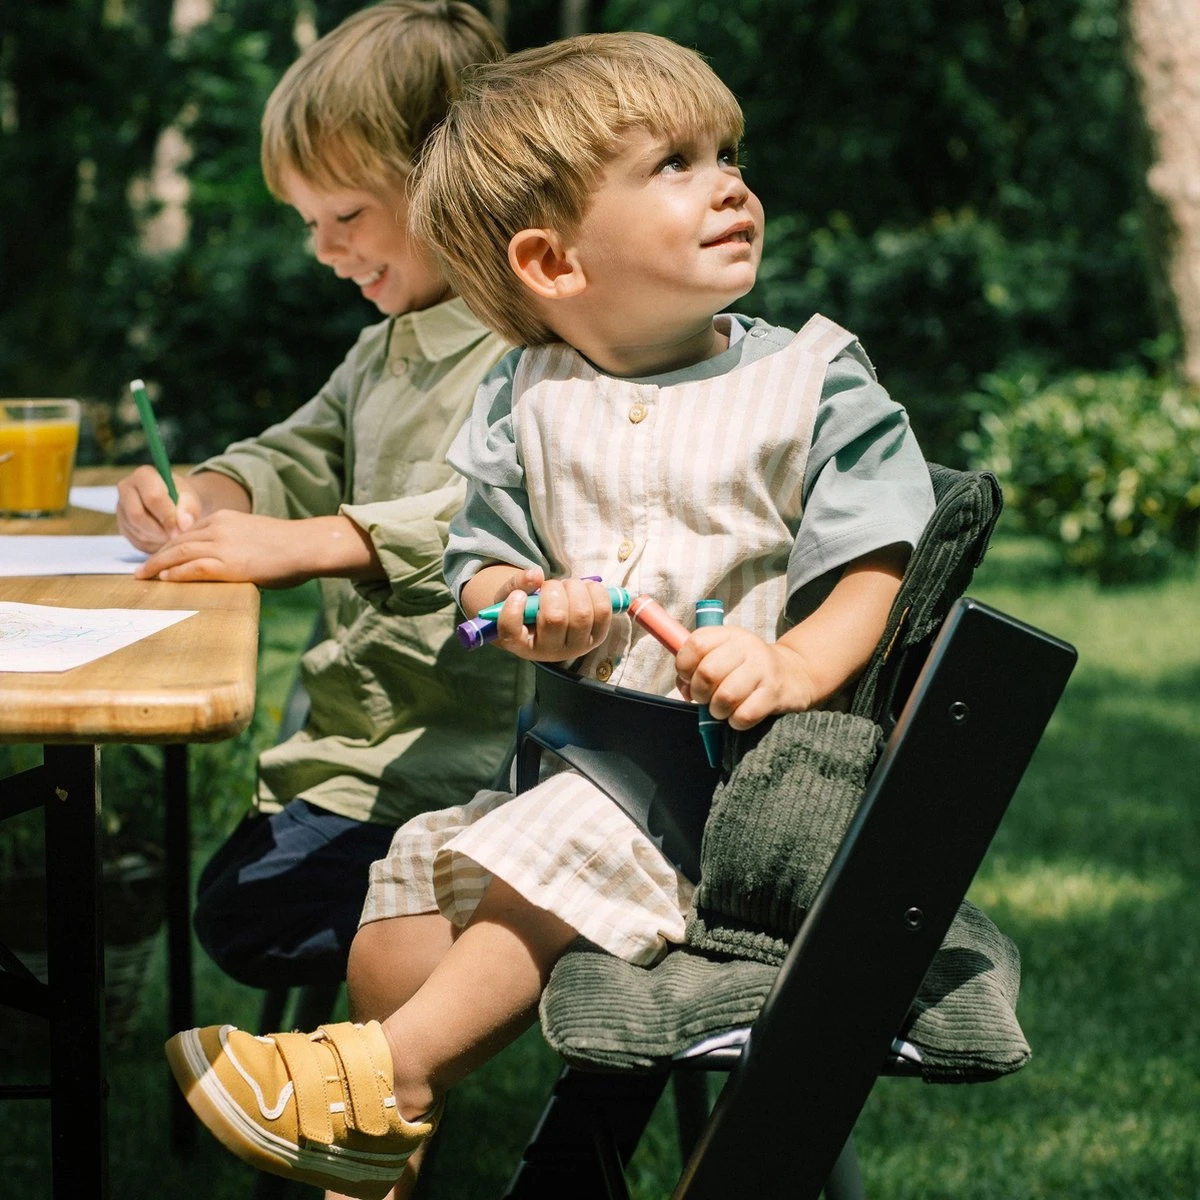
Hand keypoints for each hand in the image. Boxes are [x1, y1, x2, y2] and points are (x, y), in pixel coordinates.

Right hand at [116, 466, 202, 551]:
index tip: (181, 530)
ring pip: (137, 530)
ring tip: (173, 536)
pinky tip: (165, 539)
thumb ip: (188, 509)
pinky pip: (136, 541)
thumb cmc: (182, 498)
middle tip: (176, 536)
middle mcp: (126, 488)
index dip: (168, 517)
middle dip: (159, 530)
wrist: (174, 502)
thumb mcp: (190, 499)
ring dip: (158, 538)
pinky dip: (154, 544)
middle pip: (137, 515)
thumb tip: (184, 525)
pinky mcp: (122, 525)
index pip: (152, 498)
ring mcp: (120, 508)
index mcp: (143, 475)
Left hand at [133, 509, 315, 586]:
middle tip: (141, 569)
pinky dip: (176, 573)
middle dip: (157, 556)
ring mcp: (222, 545)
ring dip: (158, 565)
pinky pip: (193, 568)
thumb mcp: (256, 536)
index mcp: (225, 519)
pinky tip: (165, 579)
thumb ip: (237, 543)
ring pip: (179, 553)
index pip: (188, 532)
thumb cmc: (289, 546)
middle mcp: (218, 528)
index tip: (159, 556)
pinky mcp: (228, 564)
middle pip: (177, 541)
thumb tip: (231, 561)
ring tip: (144, 576)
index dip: (169, 545)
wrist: (305, 546)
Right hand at [487, 569, 615, 661]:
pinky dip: (595, 590)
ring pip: (582, 614)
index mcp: (520, 643)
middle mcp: (549, 652)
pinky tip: (584, 588)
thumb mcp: (512, 595)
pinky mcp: (598, 637)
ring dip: (574, 588)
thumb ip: (518, 583)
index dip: (513, 611)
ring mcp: (576, 647)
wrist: (551, 623)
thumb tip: (536, 574)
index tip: (518, 595)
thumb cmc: (527, 609)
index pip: (511, 632)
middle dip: (552, 590)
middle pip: (555, 618)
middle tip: (549, 586)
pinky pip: (604, 611)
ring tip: (567, 586)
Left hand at [675, 625, 816, 729]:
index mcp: (728, 634)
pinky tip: (739, 716)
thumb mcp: (723, 655)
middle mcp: (746, 647)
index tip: (689, 678)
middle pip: (708, 672)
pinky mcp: (774, 693)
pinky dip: (736, 722)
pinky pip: (744, 715)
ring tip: (722, 709)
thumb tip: (684, 688)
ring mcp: (763, 669)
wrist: (793, 674)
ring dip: (717, 710)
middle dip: (700, 693)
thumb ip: (696, 667)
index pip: (695, 644)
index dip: (684, 666)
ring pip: (726, 696)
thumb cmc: (747, 668)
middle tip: (706, 698)